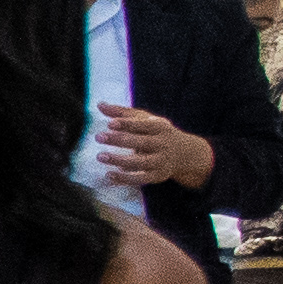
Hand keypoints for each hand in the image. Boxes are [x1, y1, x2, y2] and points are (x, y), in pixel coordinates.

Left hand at [93, 105, 212, 191]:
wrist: (184, 154)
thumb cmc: (156, 133)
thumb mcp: (144, 119)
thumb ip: (122, 113)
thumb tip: (100, 105)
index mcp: (160, 127)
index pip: (144, 125)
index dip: (127, 124)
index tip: (110, 123)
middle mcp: (162, 144)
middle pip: (142, 142)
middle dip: (120, 140)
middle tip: (98, 136)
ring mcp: (160, 161)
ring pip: (140, 162)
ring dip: (119, 160)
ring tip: (100, 156)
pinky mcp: (156, 176)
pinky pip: (140, 179)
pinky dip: (125, 178)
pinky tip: (109, 175)